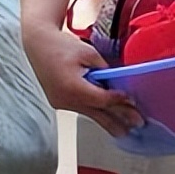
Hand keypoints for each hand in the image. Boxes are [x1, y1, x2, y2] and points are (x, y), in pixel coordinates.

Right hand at [23, 24, 141, 135]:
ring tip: (124, 129)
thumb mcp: (89, 54)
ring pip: (89, 114)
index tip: (133, 101)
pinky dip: (93, 112)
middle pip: (97, 114)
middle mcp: (65, 98)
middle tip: (137, 125)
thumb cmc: (60, 45)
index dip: (120, 101)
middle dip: (119, 121)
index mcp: (73, 87)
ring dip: (107, 120)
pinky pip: (80, 109)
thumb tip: (118, 84)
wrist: (37, 43)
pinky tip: (105, 116)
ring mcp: (60, 102)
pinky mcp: (57, 101)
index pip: (103, 100)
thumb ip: (105, 71)